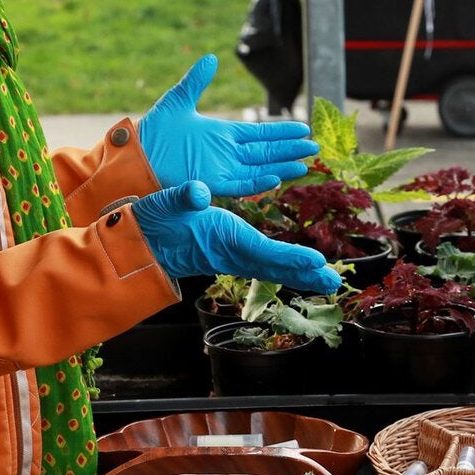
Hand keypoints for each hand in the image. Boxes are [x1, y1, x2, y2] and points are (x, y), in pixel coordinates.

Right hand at [133, 182, 341, 294]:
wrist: (138, 245)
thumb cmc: (152, 222)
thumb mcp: (164, 203)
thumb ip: (181, 197)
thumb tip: (197, 190)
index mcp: (222, 239)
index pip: (262, 250)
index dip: (290, 256)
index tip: (316, 261)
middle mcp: (231, 254)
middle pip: (276, 266)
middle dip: (306, 274)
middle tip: (335, 283)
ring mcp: (232, 258)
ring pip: (273, 268)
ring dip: (302, 274)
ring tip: (329, 281)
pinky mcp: (232, 256)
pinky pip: (265, 264)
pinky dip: (287, 268)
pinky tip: (303, 271)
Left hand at [141, 55, 318, 196]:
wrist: (134, 155)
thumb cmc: (154, 132)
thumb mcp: (178, 100)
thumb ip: (196, 80)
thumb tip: (211, 58)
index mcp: (223, 134)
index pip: (261, 132)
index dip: (282, 131)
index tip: (304, 128)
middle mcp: (227, 153)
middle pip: (267, 151)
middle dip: (291, 149)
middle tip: (316, 148)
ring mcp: (222, 169)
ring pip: (260, 168)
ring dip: (282, 166)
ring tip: (305, 164)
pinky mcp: (212, 183)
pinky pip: (241, 185)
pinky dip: (258, 182)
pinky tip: (276, 177)